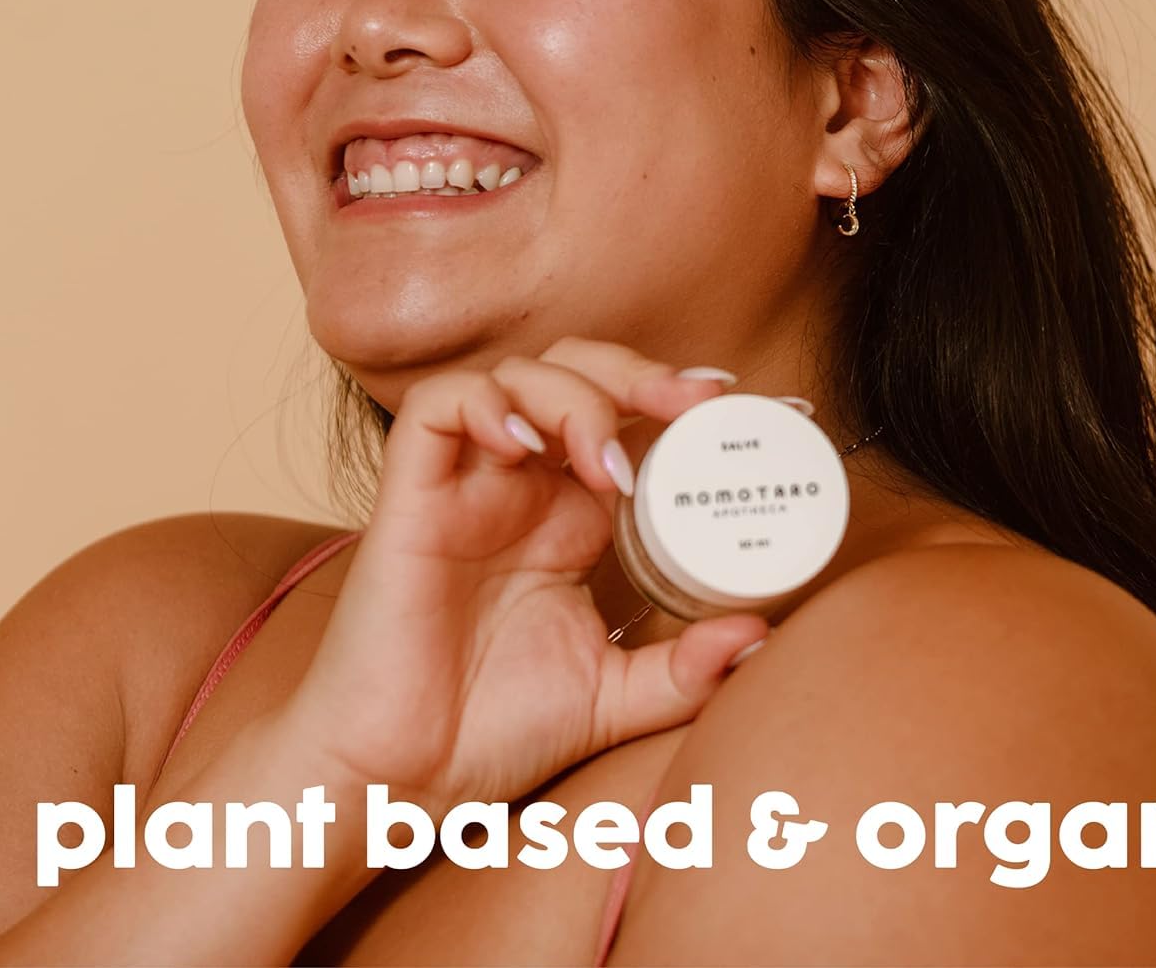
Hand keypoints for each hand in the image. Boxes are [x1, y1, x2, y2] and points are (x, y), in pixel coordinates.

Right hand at [276, 337, 768, 808]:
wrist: (396, 782)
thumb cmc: (489, 732)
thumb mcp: (612, 698)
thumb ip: (684, 670)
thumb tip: (758, 633)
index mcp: (568, 517)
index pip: (626, 420)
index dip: (680, 399)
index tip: (746, 409)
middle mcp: (521, 486)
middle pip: (577, 372)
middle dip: (638, 373)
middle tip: (691, 404)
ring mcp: (466, 484)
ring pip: (514, 375)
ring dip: (572, 397)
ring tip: (602, 461)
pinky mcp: (410, 495)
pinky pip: (436, 408)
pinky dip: (483, 403)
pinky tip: (519, 443)